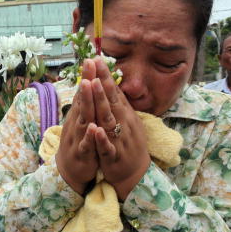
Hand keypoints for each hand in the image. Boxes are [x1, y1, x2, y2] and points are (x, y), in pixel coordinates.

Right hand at [55, 59, 98, 194]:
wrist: (68, 172)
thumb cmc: (79, 143)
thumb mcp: (81, 122)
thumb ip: (83, 105)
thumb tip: (86, 85)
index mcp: (79, 116)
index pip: (83, 93)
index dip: (87, 76)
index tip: (91, 58)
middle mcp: (76, 123)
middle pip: (81, 100)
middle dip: (86, 82)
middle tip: (88, 63)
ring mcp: (78, 137)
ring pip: (83, 118)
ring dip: (85, 102)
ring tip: (87, 86)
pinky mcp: (82, 154)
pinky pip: (86, 144)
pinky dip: (90, 136)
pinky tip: (93, 128)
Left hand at [90, 57, 150, 200]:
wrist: (135, 173)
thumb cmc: (126, 143)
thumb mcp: (124, 121)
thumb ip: (118, 103)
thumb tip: (111, 83)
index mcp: (123, 114)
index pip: (114, 91)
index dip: (105, 75)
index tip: (96, 58)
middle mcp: (123, 123)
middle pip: (112, 100)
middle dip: (103, 82)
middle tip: (95, 65)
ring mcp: (119, 139)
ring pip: (109, 119)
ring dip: (101, 102)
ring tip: (94, 86)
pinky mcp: (114, 156)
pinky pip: (107, 146)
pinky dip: (101, 138)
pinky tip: (95, 129)